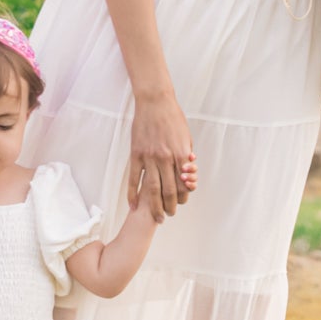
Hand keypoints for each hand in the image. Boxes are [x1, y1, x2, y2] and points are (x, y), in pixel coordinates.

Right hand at [128, 92, 195, 220]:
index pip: (184, 183)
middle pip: (169, 191)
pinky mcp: (136, 155)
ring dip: (155, 207)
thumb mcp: (186, 136)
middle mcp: (166, 158)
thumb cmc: (173, 117)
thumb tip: (188, 172)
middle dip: (170, 207)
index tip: (181, 202)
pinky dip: (133, 194)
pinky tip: (133, 206)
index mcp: (181, 154)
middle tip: (169, 215)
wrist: (155, 102)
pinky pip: (134, 179)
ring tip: (157, 217)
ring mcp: (149, 157)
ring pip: (152, 189)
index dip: (183, 196)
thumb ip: (186, 155)